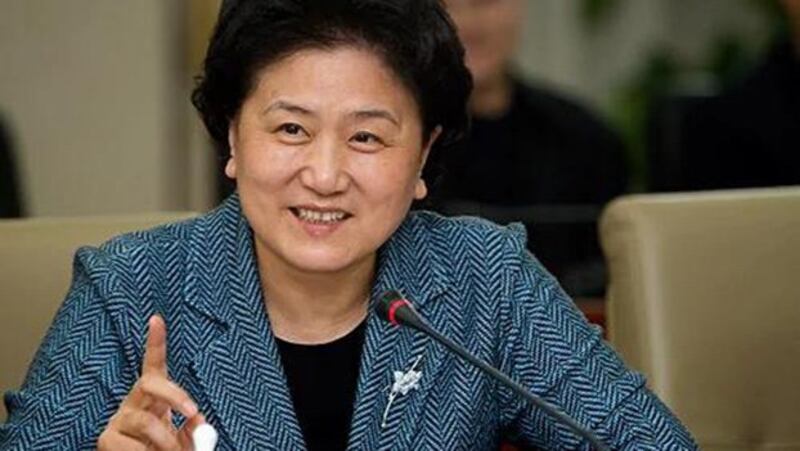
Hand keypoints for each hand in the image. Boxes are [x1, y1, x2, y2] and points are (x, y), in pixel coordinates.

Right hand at [98, 315, 205, 449]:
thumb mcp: (183, 439)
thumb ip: (192, 428)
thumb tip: (198, 421)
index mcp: (154, 397)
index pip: (154, 365)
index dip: (155, 342)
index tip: (157, 319)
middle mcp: (134, 402)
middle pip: (149, 384)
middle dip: (174, 394)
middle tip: (193, 412)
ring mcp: (119, 419)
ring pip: (146, 421)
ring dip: (167, 440)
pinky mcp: (106, 440)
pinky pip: (130, 446)